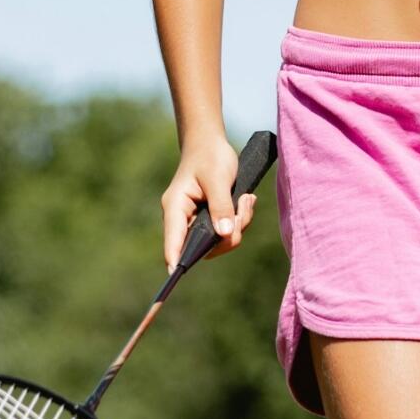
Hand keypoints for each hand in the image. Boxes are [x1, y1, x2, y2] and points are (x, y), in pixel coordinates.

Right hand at [161, 139, 259, 270]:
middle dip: (229, 234)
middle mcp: (183, 218)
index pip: (173, 241)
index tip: (176, 275)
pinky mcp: (210, 219)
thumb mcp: (218, 179)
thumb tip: (224, 235)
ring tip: (246, 199)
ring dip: (239, 224)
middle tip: (242, 207)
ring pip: (219, 240)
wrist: (212, 143)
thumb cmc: (210, 156)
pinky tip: (246, 200)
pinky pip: (227, 231)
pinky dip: (240, 220)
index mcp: (176, 208)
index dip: (175, 259)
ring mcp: (197, 220)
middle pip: (203, 246)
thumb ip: (221, 206)